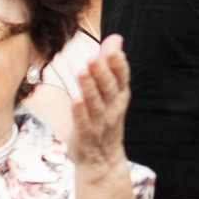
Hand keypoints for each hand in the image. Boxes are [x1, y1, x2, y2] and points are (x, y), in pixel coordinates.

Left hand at [65, 35, 132, 180]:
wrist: (102, 160)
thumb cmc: (104, 119)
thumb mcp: (111, 92)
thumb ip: (110, 65)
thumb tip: (115, 37)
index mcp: (120, 96)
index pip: (122, 78)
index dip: (118, 65)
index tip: (113, 50)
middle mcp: (113, 108)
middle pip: (108, 88)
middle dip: (102, 73)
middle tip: (95, 58)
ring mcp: (100, 122)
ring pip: (95, 102)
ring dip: (89, 87)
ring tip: (83, 71)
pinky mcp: (85, 134)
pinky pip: (83, 121)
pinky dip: (80, 112)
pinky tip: (76, 100)